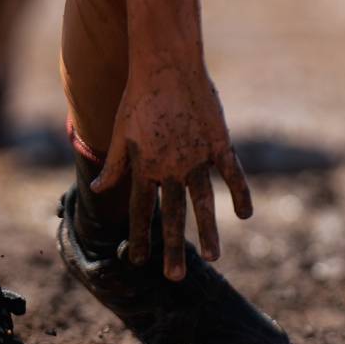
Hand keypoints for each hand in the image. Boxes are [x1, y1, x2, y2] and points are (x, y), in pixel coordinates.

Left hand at [91, 61, 252, 280]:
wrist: (166, 65)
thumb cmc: (137, 96)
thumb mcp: (119, 132)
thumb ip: (114, 165)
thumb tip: (99, 188)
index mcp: (144, 167)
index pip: (140, 211)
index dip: (139, 237)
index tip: (136, 261)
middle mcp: (170, 167)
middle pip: (172, 215)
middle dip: (172, 248)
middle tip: (174, 278)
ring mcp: (197, 156)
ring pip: (204, 202)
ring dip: (208, 231)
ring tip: (213, 257)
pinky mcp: (218, 142)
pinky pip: (233, 174)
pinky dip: (240, 194)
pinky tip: (245, 215)